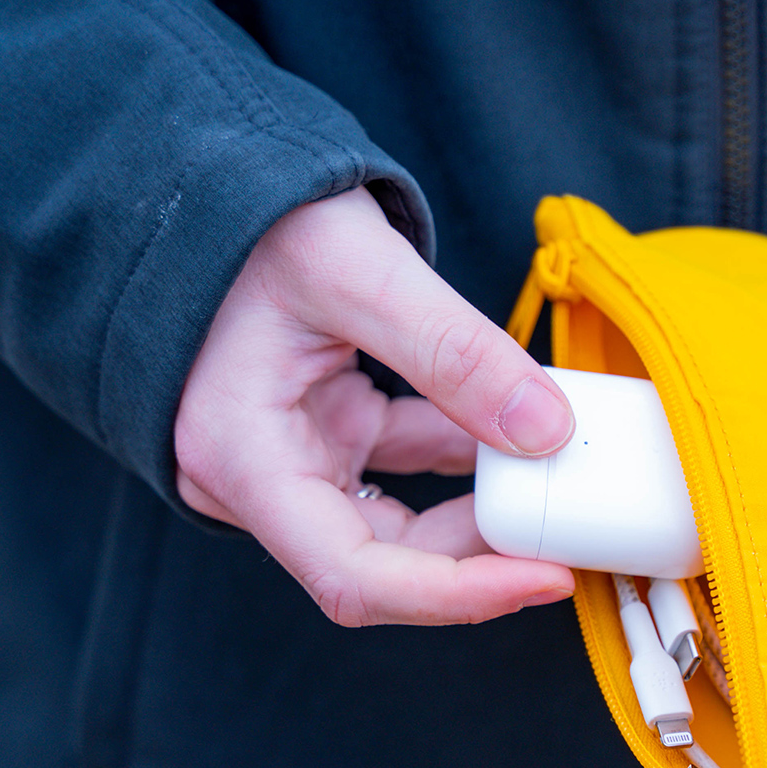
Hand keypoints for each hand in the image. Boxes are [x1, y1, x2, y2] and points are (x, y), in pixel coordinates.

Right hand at [173, 186, 577, 625]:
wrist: (197, 170)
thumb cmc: (247, 213)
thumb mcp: (357, 267)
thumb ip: (453, 351)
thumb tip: (547, 431)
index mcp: (239, 456)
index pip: (352, 576)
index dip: (454, 597)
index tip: (542, 578)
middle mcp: (253, 478)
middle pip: (381, 563)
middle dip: (479, 555)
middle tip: (568, 529)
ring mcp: (287, 457)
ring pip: (398, 523)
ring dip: (476, 507)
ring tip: (551, 473)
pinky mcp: (317, 430)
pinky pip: (398, 471)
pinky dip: (459, 455)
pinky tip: (512, 427)